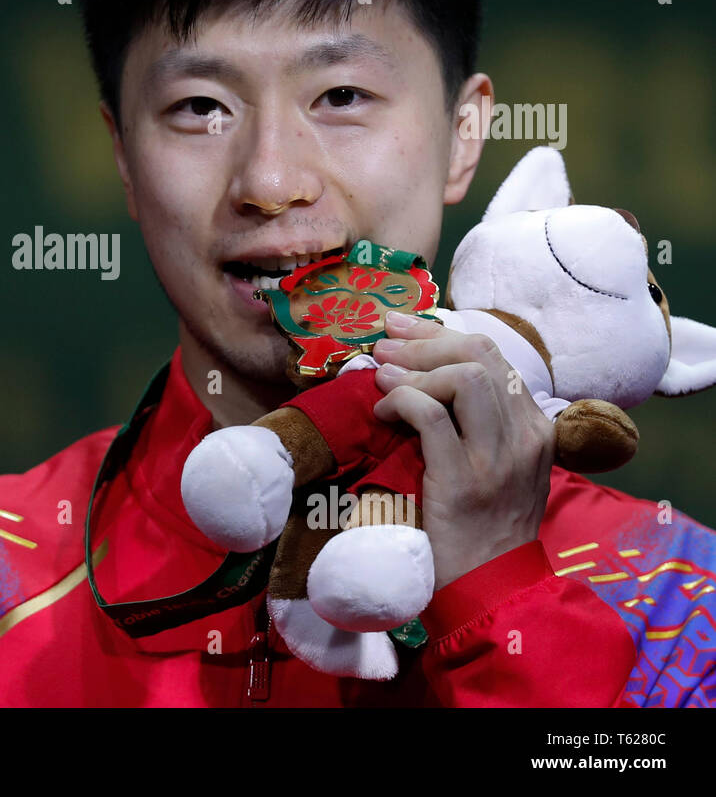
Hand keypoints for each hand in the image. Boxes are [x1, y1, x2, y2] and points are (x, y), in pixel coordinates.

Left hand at [370, 310, 555, 589]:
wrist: (493, 587)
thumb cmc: (484, 527)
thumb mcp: (499, 467)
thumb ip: (480, 423)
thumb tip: (427, 374)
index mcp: (535, 427)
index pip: (492, 357)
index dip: (441, 334)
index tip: (402, 330)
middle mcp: (524, 436)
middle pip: (478, 356)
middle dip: (424, 341)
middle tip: (385, 346)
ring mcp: (497, 459)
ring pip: (462, 379)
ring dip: (413, 370)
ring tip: (381, 378)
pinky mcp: (464, 481)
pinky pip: (431, 418)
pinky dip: (402, 402)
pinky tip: (383, 411)